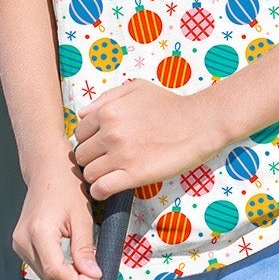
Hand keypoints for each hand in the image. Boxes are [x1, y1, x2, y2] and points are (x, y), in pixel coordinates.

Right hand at [13, 161, 103, 279]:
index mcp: (39, 232)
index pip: (57, 273)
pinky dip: (56, 267)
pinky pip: (40, 267)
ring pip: (45, 276)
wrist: (46, 169)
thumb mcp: (82, 217)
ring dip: (66, 275)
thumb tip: (91, 275)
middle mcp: (24, 239)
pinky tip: (67, 255)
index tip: (96, 278)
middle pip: (51, 278)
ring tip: (80, 259)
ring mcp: (19, 242)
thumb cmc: (64, 185)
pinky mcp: (20, 244)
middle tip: (92, 268)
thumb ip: (85, 249)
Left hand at [70, 80, 231, 202]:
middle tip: (104, 161)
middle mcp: (109, 133)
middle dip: (91, 158)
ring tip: (108, 175)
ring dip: (95, 176)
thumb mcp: (135, 88)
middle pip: (82, 154)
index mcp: (107, 111)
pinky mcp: (134, 175)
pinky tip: (107, 189)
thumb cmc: (169, 104)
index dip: (88, 140)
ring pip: (89, 173)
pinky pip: (102, 188)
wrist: (198, 123)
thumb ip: (105, 98)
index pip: (80, 133)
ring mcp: (121, 155)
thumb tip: (82, 114)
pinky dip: (100, 191)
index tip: (98, 146)